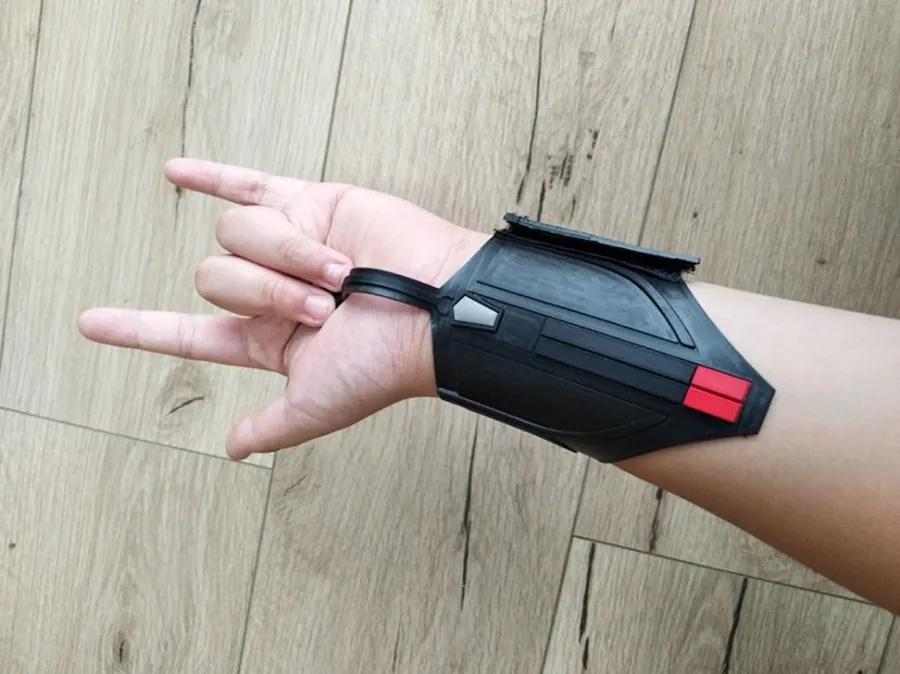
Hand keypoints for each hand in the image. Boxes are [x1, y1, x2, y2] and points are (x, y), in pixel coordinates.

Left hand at [78, 158, 488, 460]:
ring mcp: (287, 245)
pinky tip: (174, 174)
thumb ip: (272, 425)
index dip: (139, 329)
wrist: (434, 308)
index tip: (92, 323)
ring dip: (290, 256)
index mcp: (266, 339)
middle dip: (267, 292)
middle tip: (323, 306)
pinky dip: (212, 177)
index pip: (188, 333)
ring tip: (339, 271)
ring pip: (237, 234)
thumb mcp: (317, 405)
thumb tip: (234, 449)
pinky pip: (247, 185)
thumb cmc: (383, 363)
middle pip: (215, 277)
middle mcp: (271, 291)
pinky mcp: (309, 203)